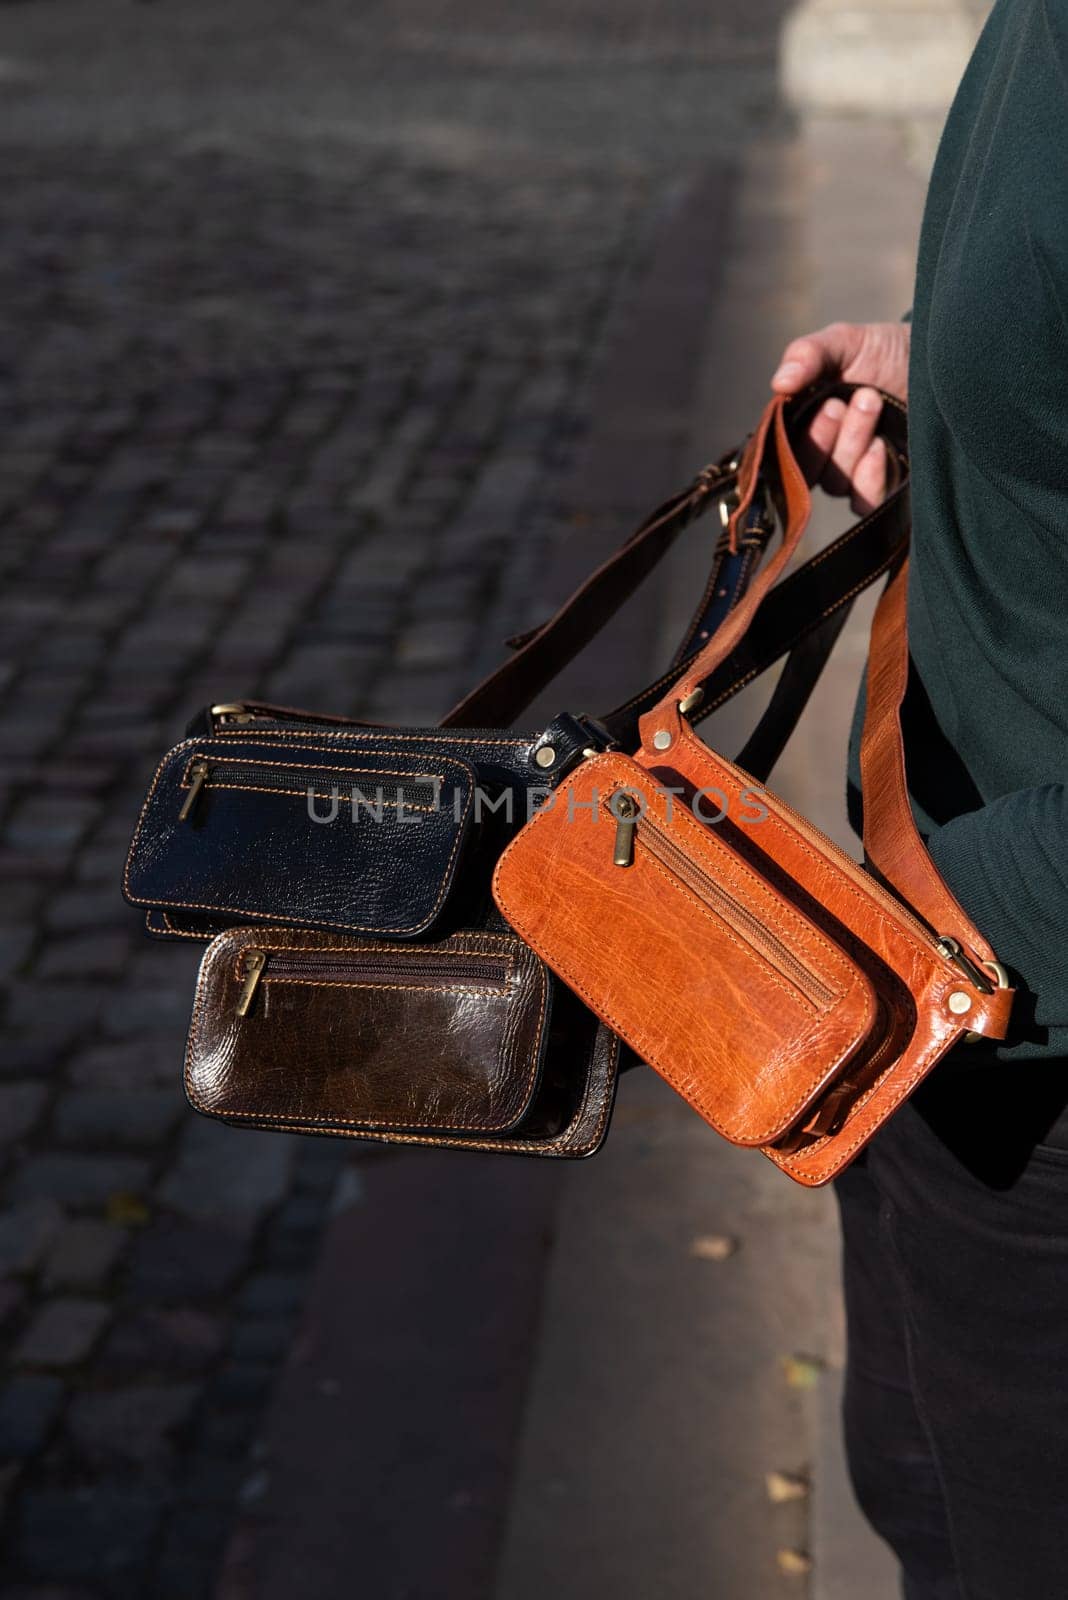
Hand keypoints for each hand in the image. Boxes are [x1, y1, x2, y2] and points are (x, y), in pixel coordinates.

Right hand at [770, 320, 910, 513]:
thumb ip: (807, 355)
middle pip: (804, 472)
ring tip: (872, 403)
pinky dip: (869, 478)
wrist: (936, 360)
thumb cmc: (885, 350)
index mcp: (804, 424)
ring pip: (835, 483)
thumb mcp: (845, 341)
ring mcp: (852, 474)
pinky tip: (880, 447)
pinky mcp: (883, 488)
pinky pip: (864, 502)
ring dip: (851, 445)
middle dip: (823, 439)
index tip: (823, 402)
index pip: (781, 449)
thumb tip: (779, 384)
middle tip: (841, 402)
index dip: (795, 436)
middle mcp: (824, 454)